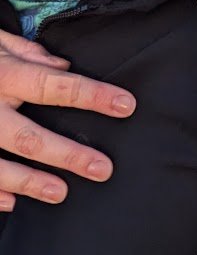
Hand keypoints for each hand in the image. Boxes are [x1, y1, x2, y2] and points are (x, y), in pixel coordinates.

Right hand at [0, 29, 135, 209]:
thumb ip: (23, 51)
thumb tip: (62, 66)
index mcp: (0, 74)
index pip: (56, 85)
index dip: (93, 96)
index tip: (126, 105)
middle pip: (30, 137)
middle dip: (69, 154)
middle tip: (104, 168)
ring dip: (31, 182)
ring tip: (62, 193)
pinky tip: (10, 203)